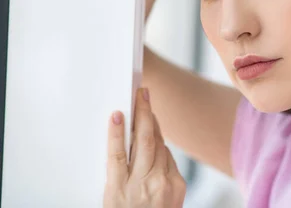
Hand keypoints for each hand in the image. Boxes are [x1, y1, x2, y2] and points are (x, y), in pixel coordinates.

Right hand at [104, 88, 185, 207]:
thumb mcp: (112, 196)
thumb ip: (119, 170)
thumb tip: (126, 139)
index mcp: (119, 190)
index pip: (117, 156)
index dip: (116, 133)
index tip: (116, 113)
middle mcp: (143, 187)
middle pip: (144, 142)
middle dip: (144, 114)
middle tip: (142, 94)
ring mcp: (163, 185)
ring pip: (159, 145)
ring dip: (153, 126)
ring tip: (147, 110)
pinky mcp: (178, 185)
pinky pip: (168, 157)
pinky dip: (161, 147)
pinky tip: (155, 140)